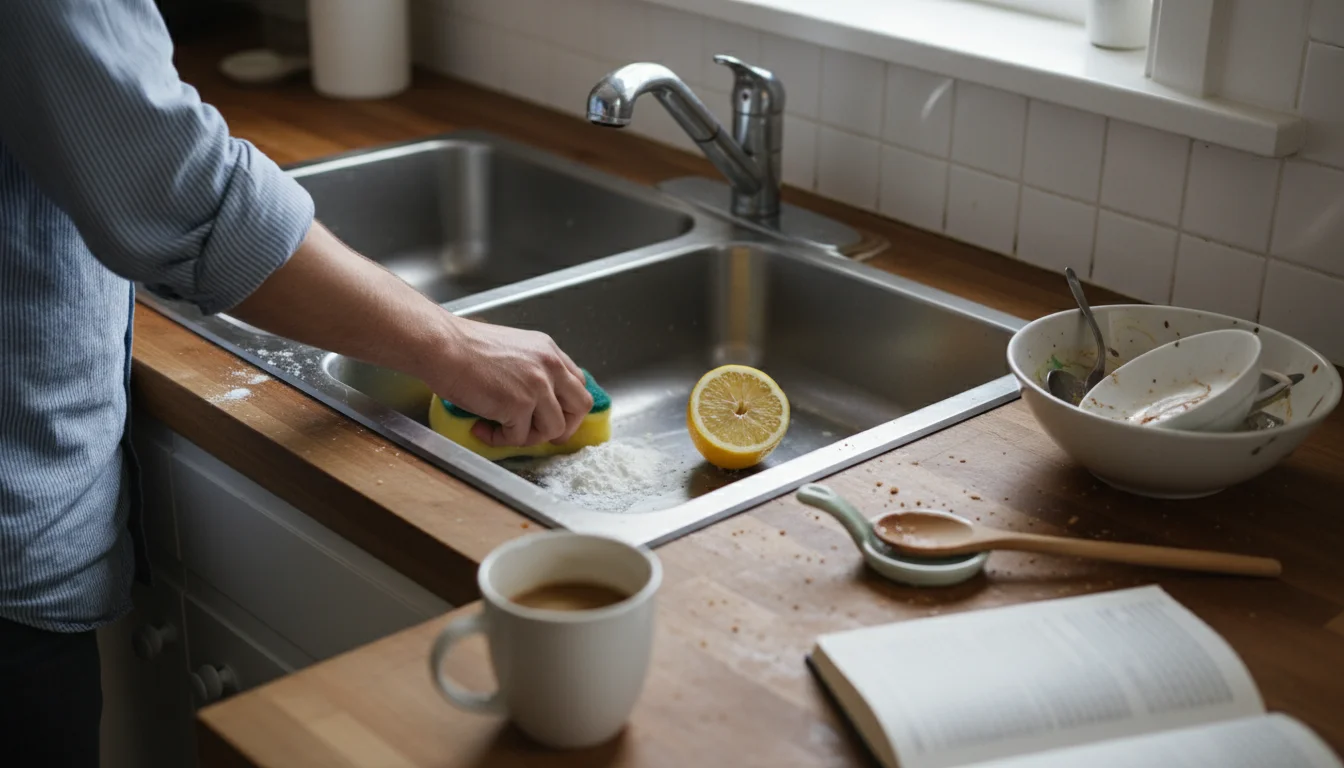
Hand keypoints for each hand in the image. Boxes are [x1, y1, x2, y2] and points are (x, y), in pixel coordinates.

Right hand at [425, 316, 593, 447]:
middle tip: (540, 434)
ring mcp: (537, 387)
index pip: (577, 383)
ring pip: (553, 429)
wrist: (443, 347)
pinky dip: (499, 440)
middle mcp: (550, 366)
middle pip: (580, 407)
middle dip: (564, 427)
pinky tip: (481, 428)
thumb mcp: (513, 348)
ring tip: (502, 430)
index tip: (554, 417)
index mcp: (549, 351)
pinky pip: (518, 438)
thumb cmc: (464, 347)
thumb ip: (532, 368)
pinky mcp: (518, 405)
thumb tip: (537, 398)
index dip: (568, 406)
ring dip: (528, 437)